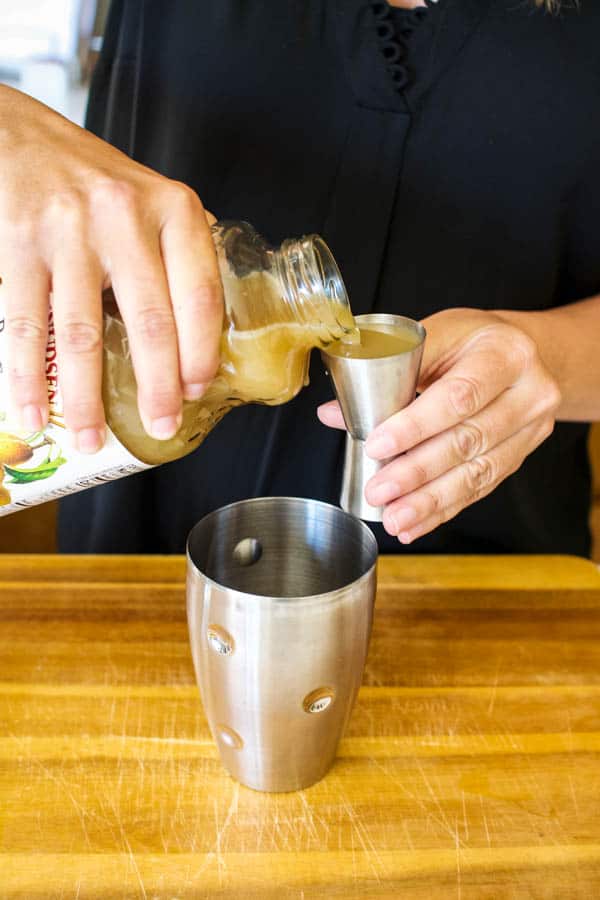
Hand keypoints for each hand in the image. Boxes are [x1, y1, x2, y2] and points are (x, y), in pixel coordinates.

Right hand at [0, 85, 222, 451]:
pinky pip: (26, 325)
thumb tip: (202, 334)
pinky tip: (33, 411)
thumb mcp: (152, 200)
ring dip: (85, 398)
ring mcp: (68, 230)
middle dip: (156, 386)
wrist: (17, 134)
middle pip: (150, 320)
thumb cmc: (92, 178)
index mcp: (172, 210)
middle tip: (160, 427)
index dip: (201, 350)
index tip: (196, 389)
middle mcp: (125, 216)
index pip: (201, 293)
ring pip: (81, 333)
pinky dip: (28, 377)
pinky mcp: (19, 243)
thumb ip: (177, 256)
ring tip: (90, 438)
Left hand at [318, 308, 560, 542]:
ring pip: (476, 473)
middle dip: (417, 472)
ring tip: (394, 517)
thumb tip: (333, 414)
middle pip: (468, 441)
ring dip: (429, 500)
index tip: (377, 445)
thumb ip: (388, 373)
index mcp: (506, 353)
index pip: (458, 397)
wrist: (522, 352)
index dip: (415, 426)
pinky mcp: (521, 456)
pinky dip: (444, 509)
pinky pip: (480, 488)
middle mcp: (529, 393)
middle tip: (379, 490)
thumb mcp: (437, 337)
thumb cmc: (471, 340)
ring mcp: (531, 429)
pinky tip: (416, 523)